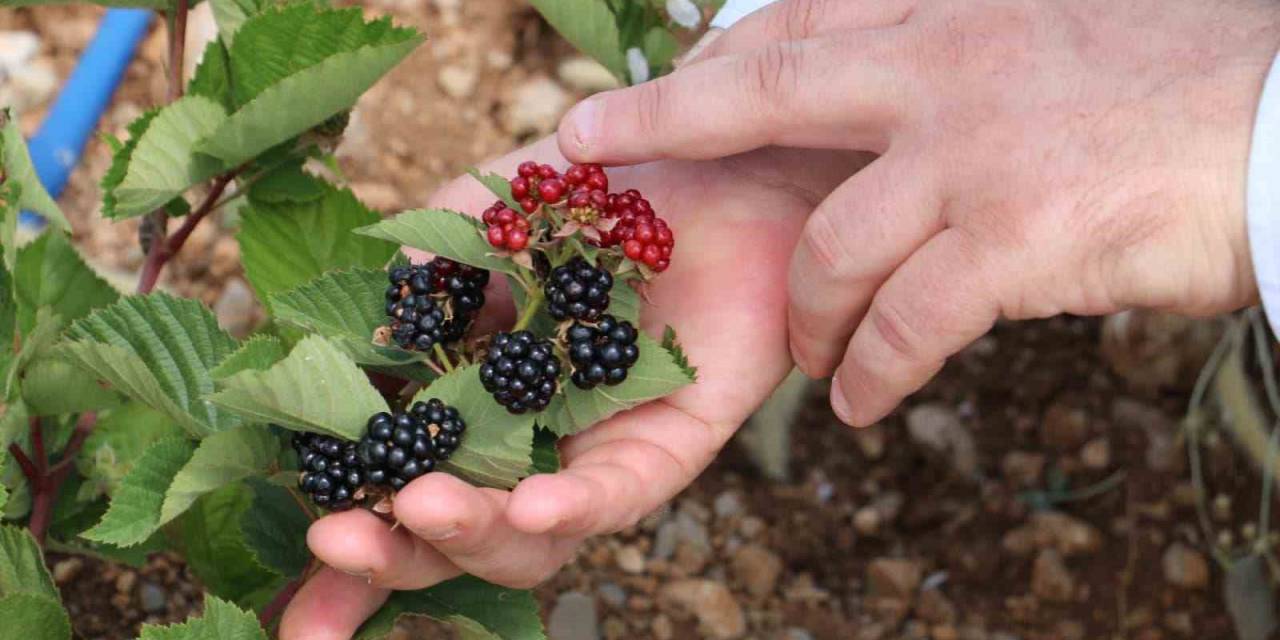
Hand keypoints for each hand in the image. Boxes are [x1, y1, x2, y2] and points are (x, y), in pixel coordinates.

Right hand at [278, 137, 866, 638]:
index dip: (351, 553)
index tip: (294, 598)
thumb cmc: (591, 197)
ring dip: (472, 530)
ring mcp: (596, 455)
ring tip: (423, 504)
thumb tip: (329, 342)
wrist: (708, 159)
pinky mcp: (671, 446)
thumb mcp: (476, 222)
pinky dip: (576, 502)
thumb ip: (414, 277)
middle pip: (456, 537)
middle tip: (334, 537)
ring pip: (533, 537)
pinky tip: (536, 502)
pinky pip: (623, 493)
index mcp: (471, 410)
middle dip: (391, 553)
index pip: (399, 496)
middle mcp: (530, 449)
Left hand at [557, 0, 1279, 425]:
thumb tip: (884, 94)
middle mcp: (946, 69)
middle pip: (767, 90)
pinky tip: (868, 402)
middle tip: (591, 151)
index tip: (657, 87)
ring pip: (833, 245)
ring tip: (820, 361)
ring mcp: (974, 152)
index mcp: (951, 12)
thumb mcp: (1047, 34)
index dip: (715, 60)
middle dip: (665, 119)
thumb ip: (954, 57)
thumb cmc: (1181, 86)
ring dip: (812, 318)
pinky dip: (876, 373)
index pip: (800, 24)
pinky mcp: (1015, 239)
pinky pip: (907, 322)